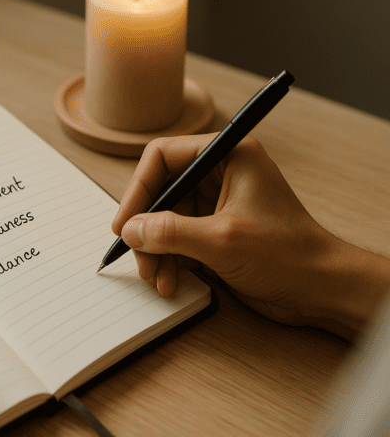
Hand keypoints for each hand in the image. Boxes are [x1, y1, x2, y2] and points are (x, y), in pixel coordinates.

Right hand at [112, 134, 389, 340]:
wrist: (322, 290)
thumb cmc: (289, 255)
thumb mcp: (222, 241)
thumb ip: (170, 232)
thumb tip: (130, 230)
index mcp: (229, 155)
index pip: (163, 156)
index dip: (138, 189)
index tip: (125, 223)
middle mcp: (221, 173)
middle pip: (161, 190)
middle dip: (147, 227)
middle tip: (138, 257)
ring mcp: (218, 203)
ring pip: (165, 218)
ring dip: (156, 249)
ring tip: (157, 277)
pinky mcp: (216, 230)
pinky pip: (177, 238)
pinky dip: (169, 259)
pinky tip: (170, 281)